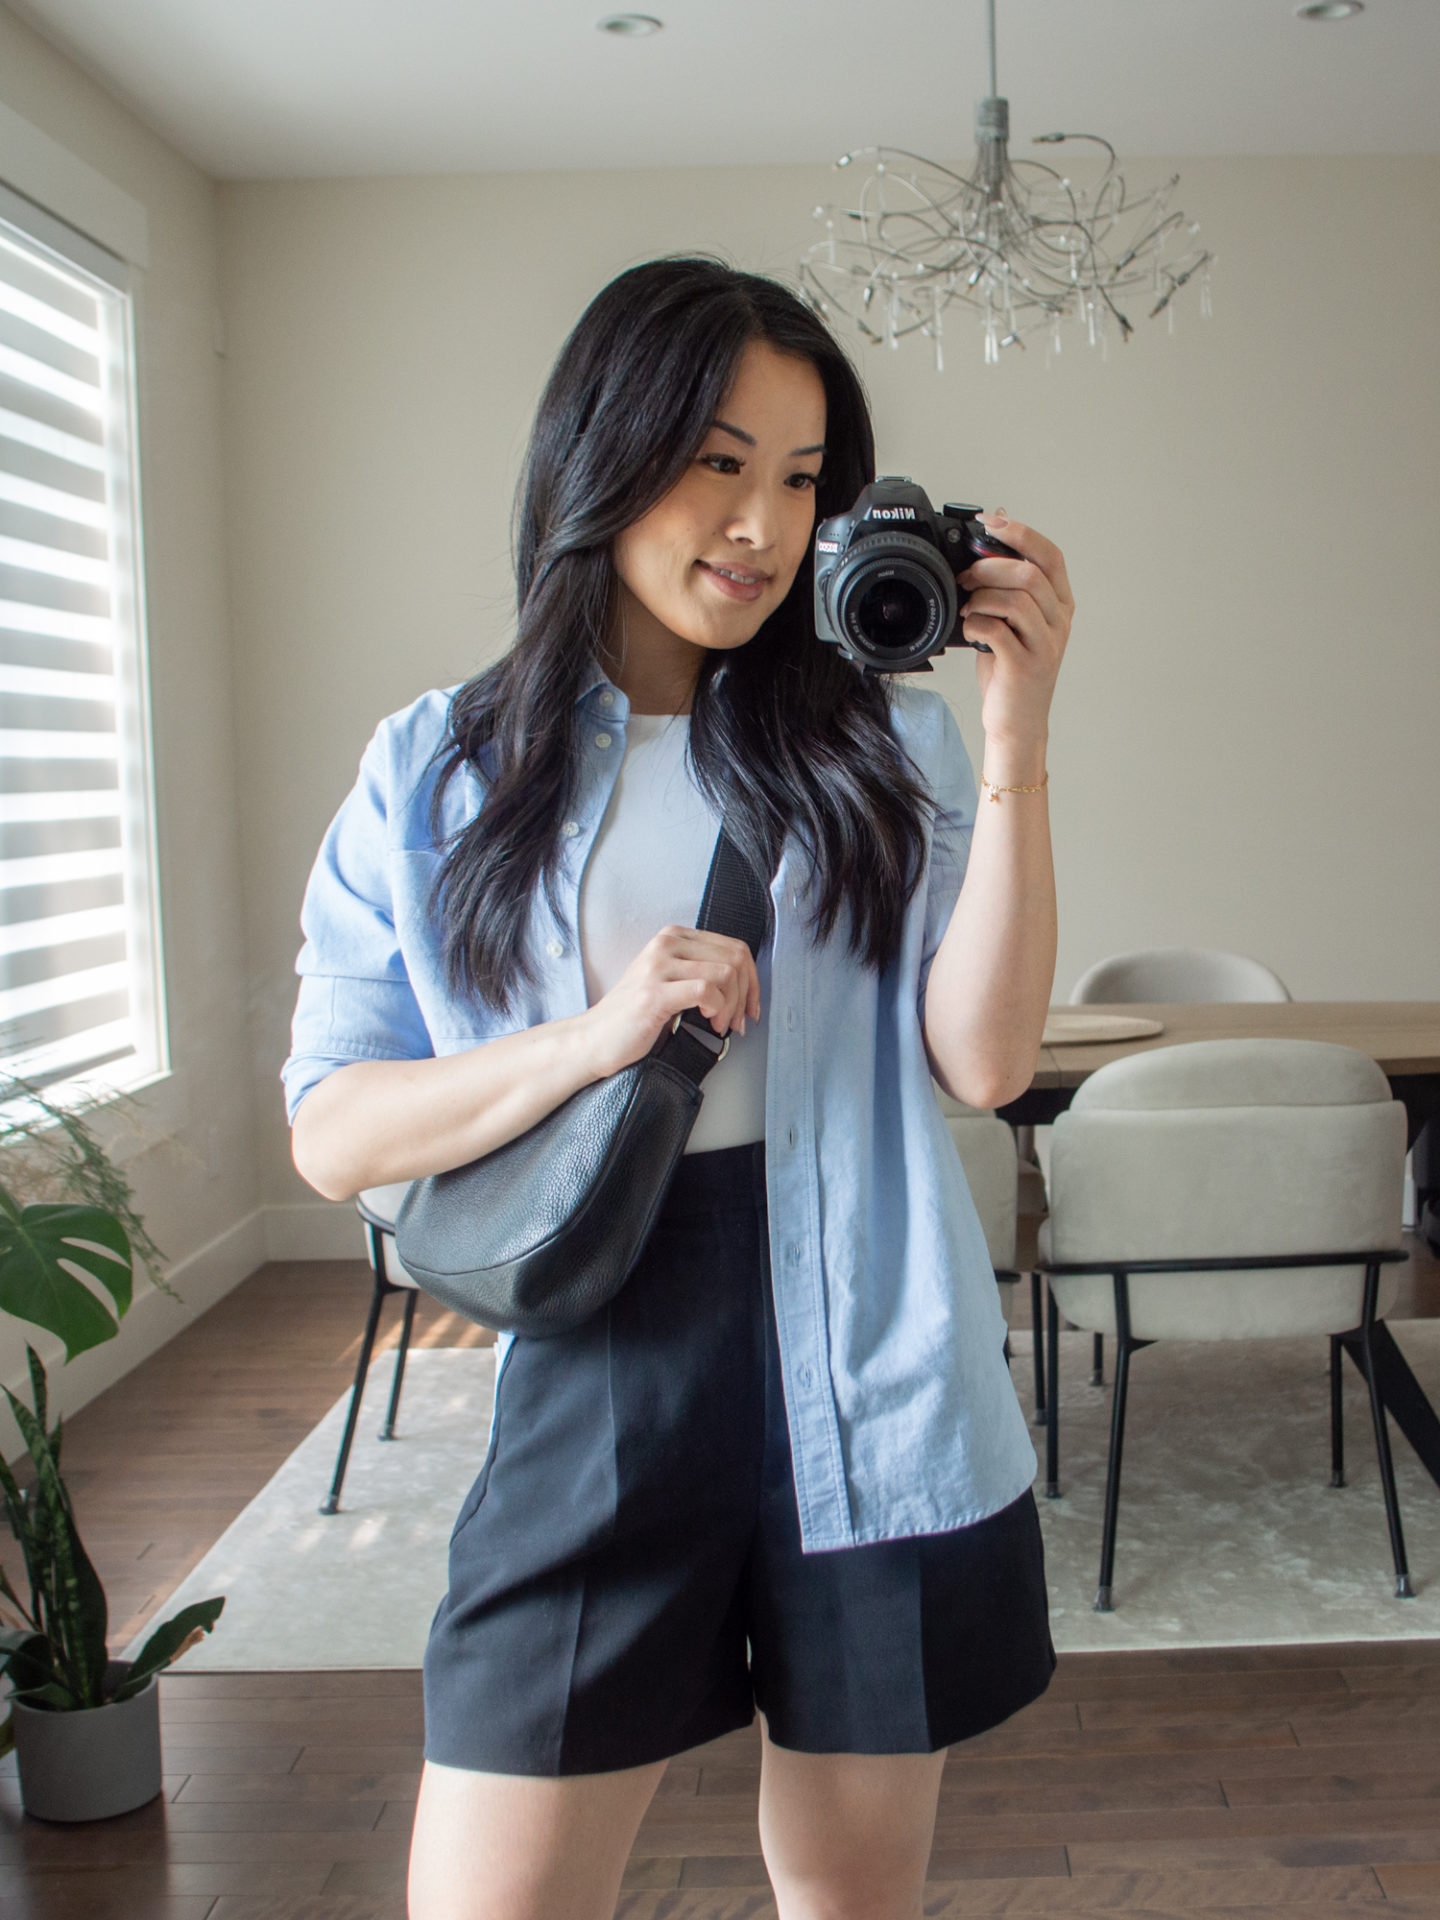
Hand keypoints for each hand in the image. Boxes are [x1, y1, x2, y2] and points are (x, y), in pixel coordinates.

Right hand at [578, 926, 761, 1080]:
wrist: (596, 1038)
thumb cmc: (634, 1016)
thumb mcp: (670, 982)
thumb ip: (700, 972)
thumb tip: (745, 985)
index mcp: (672, 938)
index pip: (733, 946)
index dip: (751, 979)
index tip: (750, 1005)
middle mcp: (665, 944)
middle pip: (734, 958)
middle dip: (746, 994)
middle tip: (739, 1020)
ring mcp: (658, 966)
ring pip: (725, 973)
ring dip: (732, 1006)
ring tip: (721, 1025)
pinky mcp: (655, 992)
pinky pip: (706, 991)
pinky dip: (718, 1009)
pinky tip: (709, 1022)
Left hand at [956, 513, 1073, 761]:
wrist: (1016, 722)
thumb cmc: (1011, 671)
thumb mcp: (1014, 622)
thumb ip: (1008, 584)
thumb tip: (996, 535)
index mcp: (1060, 605)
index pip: (1051, 555)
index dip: (1021, 533)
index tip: (992, 521)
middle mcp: (1059, 623)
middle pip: (1029, 574)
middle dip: (989, 568)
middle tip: (966, 577)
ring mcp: (1046, 645)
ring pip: (1015, 600)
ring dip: (981, 598)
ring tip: (969, 609)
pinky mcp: (1026, 666)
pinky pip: (998, 630)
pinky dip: (976, 624)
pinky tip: (971, 631)